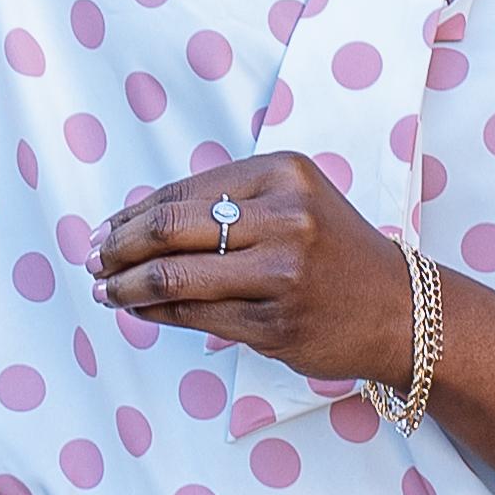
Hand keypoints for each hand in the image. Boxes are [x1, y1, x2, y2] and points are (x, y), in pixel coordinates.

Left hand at [85, 155, 410, 394]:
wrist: (402, 311)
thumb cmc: (335, 255)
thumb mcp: (293, 203)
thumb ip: (225, 205)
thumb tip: (131, 222)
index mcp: (284, 172)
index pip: (183, 191)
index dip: (132, 213)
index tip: (102, 230)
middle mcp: (285, 216)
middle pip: (169, 227)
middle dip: (118, 246)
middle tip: (92, 259)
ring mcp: (281, 271)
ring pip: (173, 275)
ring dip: (126, 285)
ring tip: (104, 290)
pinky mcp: (276, 322)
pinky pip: (194, 316)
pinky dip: (154, 313)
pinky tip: (137, 311)